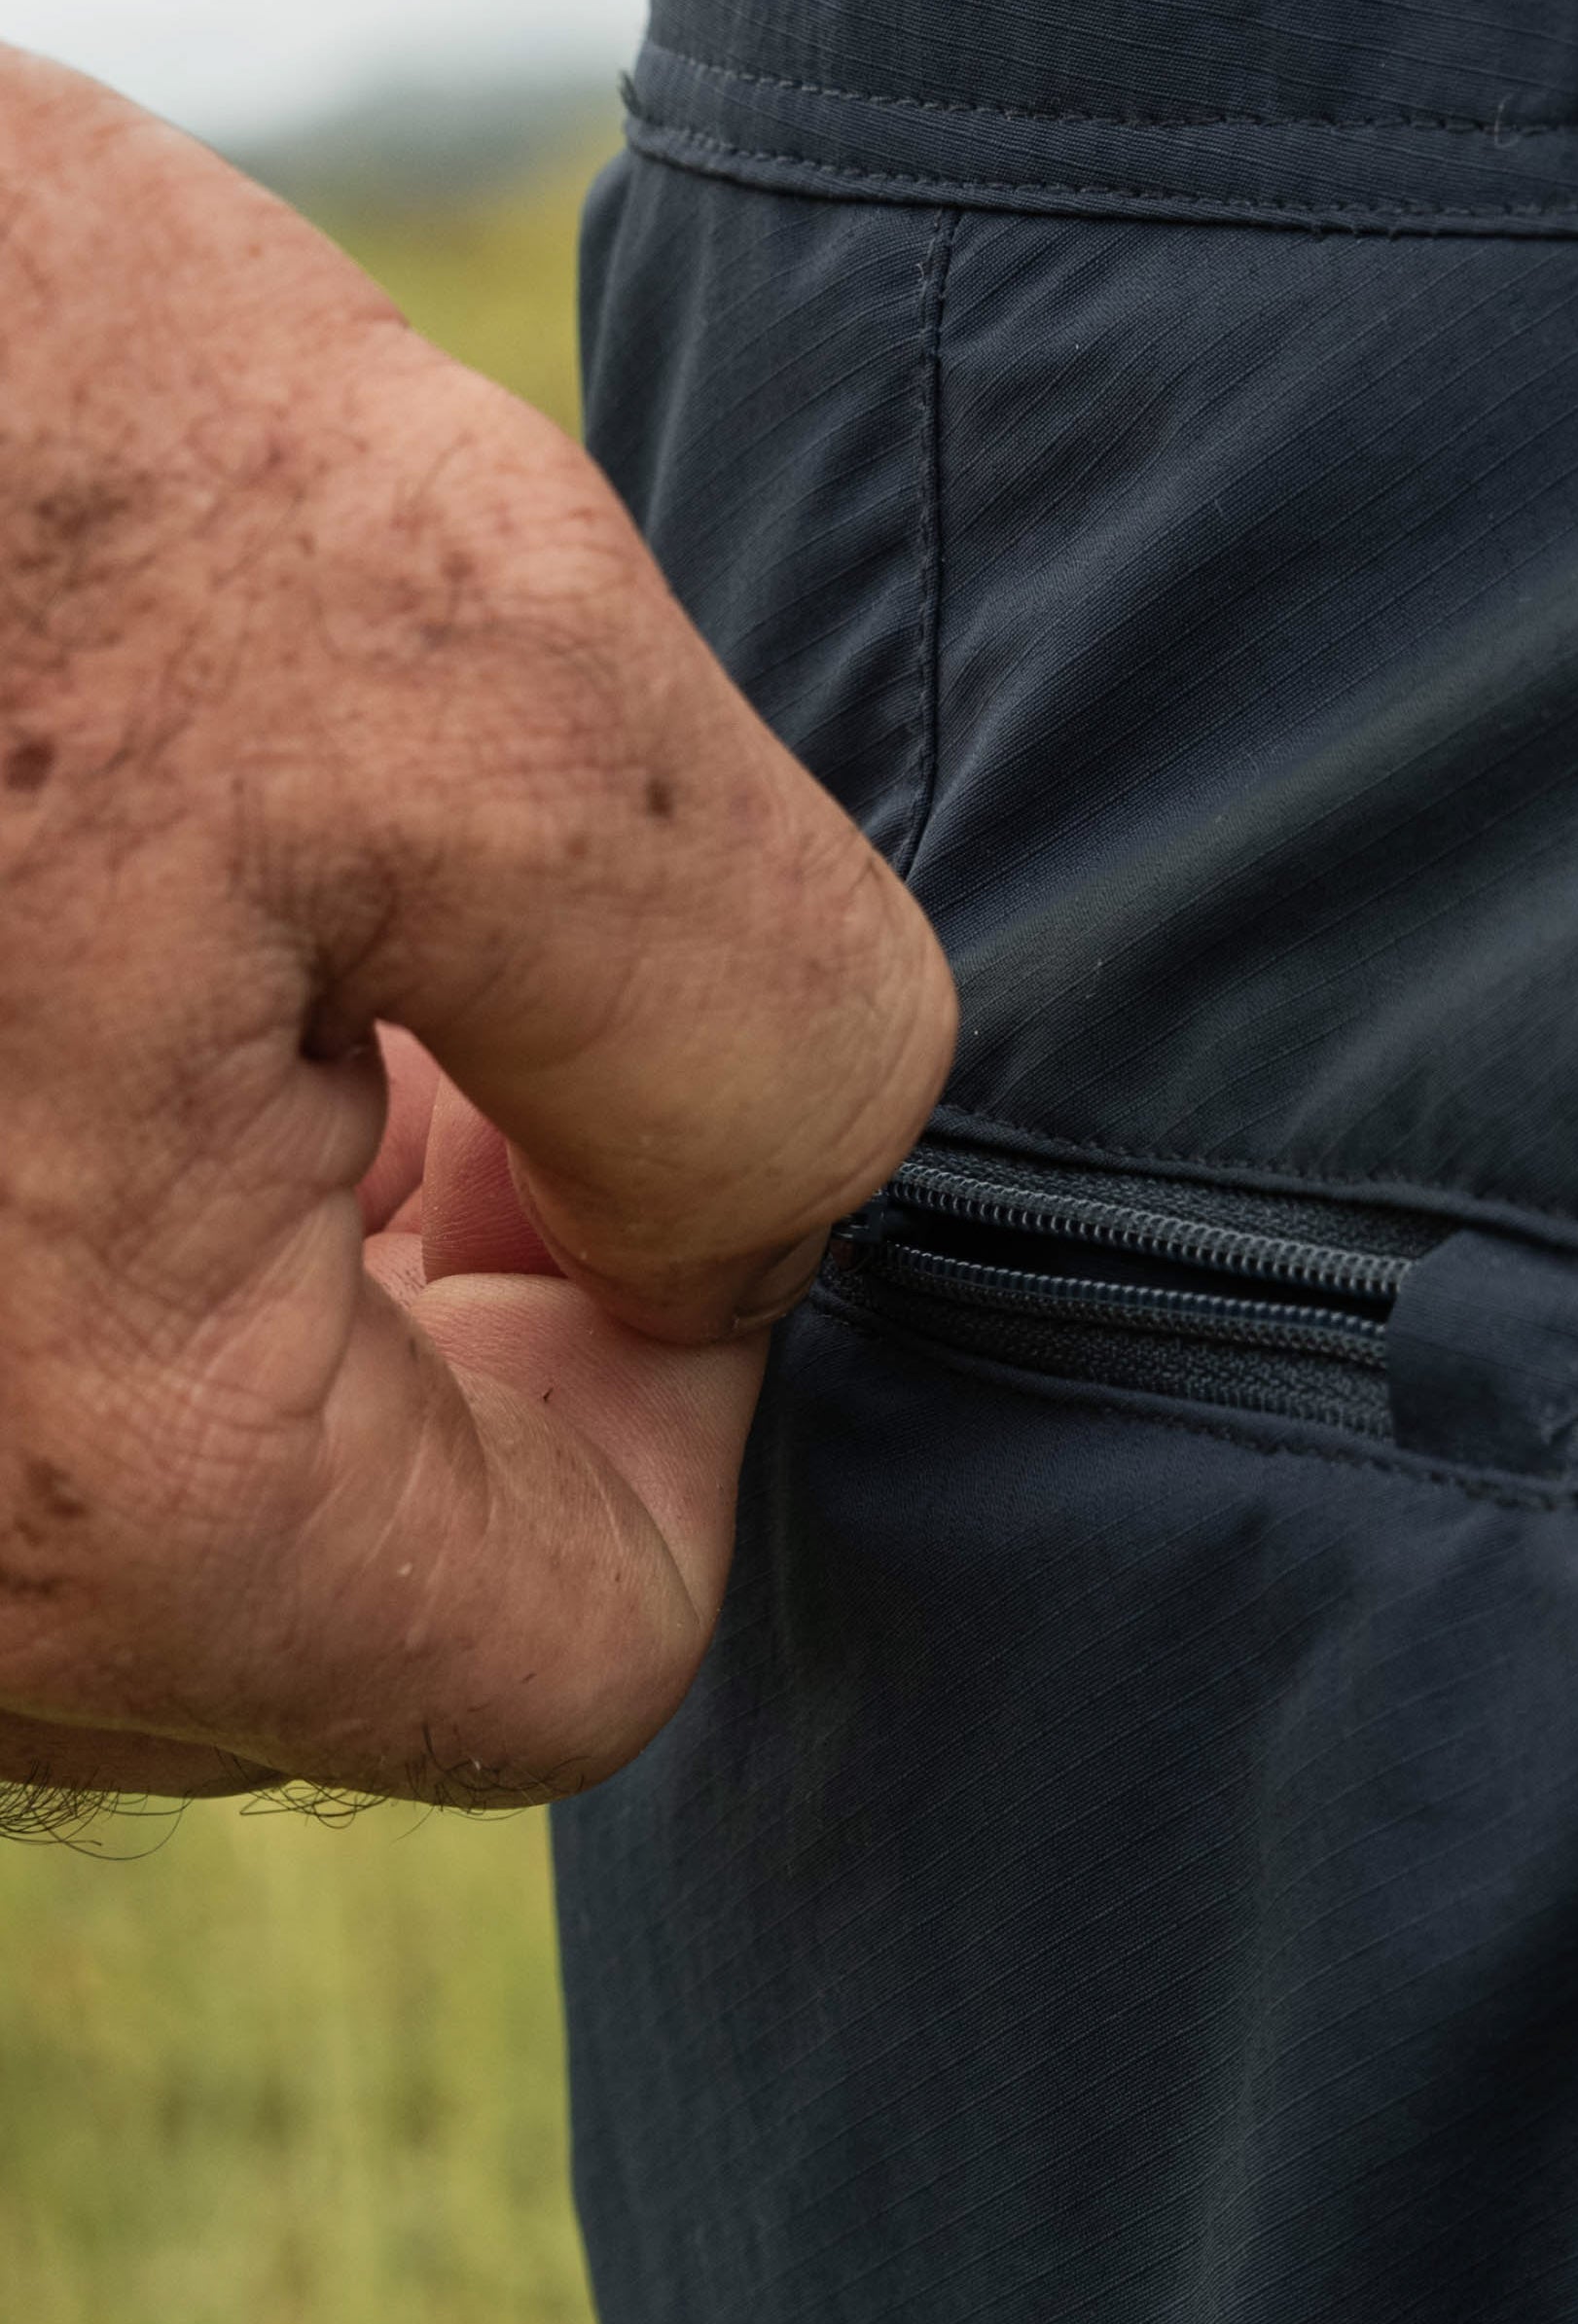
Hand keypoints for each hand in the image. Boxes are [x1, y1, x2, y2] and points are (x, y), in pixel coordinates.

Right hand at [0, 50, 955, 1817]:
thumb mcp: (497, 670)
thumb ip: (761, 1052)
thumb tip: (737, 1251)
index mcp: (92, 1511)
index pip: (569, 1653)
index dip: (684, 1384)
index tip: (621, 1110)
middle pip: (347, 1587)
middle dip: (462, 1304)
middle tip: (408, 970)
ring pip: (152, 1489)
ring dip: (266, 1243)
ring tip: (217, 917)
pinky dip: (80, 1199)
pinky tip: (64, 937)